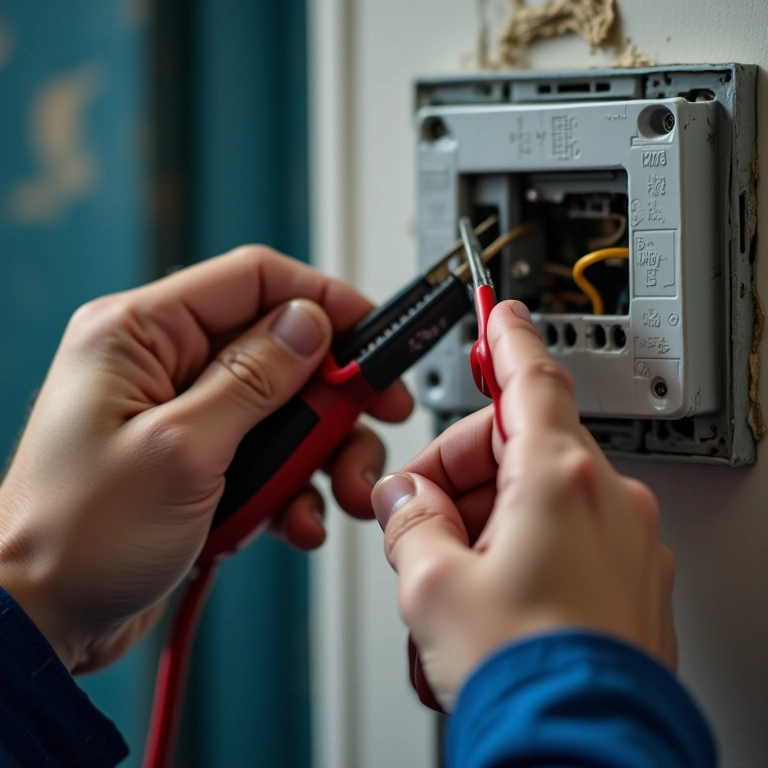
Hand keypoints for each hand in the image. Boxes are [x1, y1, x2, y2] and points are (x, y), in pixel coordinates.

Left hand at [0, 246, 411, 672]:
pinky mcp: (203, 460)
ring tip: (337, 493)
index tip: (373, 335)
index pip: (253, 281)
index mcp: (140, 334)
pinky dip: (295, 489)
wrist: (42, 620)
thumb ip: (253, 380)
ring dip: (322, 453)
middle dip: (333, 395)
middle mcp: (165, 365)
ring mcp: (187, 415)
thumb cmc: (74, 536)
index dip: (323, 301)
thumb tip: (308, 325)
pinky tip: (295, 520)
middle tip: (374, 420)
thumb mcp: (180, 449)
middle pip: (281, 349)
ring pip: (286, 408)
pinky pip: (271, 455)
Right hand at [372, 301, 674, 710]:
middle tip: (415, 519)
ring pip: (535, 498)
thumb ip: (410, 523)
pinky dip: (517, 552)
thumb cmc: (524, 677)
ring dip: (481, 524)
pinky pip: (561, 539)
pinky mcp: (629, 583)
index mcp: (559, 481)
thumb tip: (403, 503)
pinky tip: (486, 602)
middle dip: (457, 475)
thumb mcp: (431, 586)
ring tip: (448, 587)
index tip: (500, 310)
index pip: (532, 378)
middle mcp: (605, 502)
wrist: (583, 755)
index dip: (507, 338)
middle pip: (518, 447)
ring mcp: (625, 544)